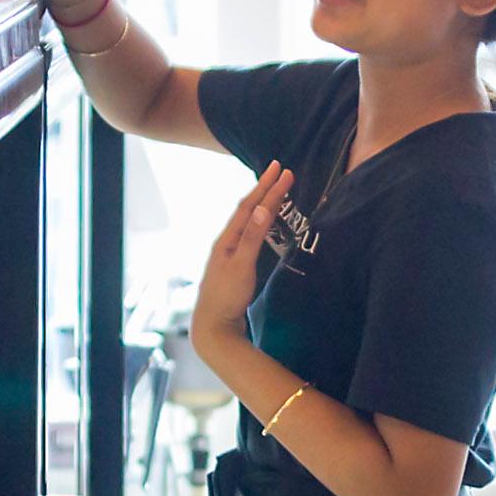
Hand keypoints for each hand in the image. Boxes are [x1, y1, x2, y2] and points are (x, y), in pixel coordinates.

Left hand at [194, 162, 288, 345]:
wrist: (213, 326)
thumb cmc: (227, 297)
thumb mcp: (242, 266)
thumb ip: (253, 238)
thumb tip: (262, 208)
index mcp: (227, 239)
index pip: (250, 207)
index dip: (266, 188)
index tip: (282, 171)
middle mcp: (227, 242)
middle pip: (247, 210)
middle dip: (264, 189)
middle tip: (278, 169)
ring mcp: (230, 253)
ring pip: (247, 221)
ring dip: (261, 202)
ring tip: (272, 188)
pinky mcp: (235, 265)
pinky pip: (249, 233)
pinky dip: (259, 221)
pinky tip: (262, 222)